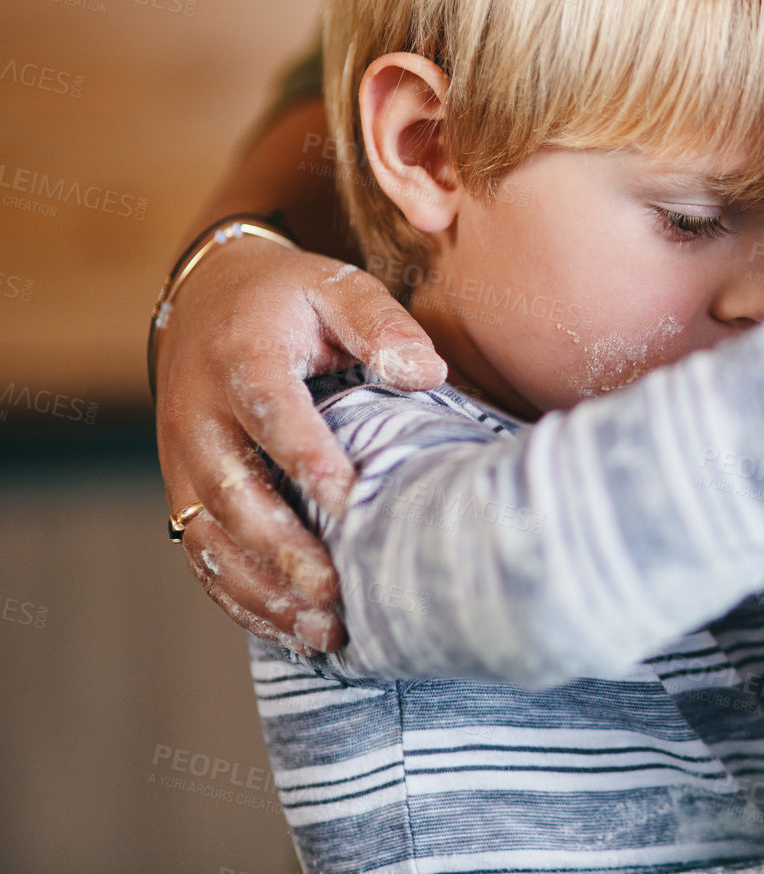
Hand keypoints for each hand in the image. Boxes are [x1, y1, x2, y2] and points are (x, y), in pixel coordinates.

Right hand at [154, 235, 444, 652]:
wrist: (205, 298)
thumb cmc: (290, 299)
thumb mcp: (336, 285)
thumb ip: (381, 324)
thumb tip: (426, 371)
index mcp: (243, 358)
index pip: (272, 414)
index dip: (308, 459)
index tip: (351, 502)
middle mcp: (200, 416)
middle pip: (234, 493)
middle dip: (283, 550)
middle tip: (337, 592)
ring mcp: (184, 460)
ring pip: (212, 538)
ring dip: (264, 590)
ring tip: (323, 631)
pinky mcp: (184, 491)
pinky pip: (202, 554)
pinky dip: (241, 597)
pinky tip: (291, 631)